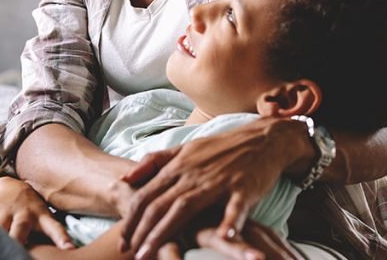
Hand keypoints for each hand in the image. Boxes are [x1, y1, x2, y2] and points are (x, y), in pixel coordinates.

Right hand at [0, 176, 73, 248]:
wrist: (10, 186)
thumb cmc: (32, 210)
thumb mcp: (44, 217)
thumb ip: (50, 232)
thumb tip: (66, 252)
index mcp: (41, 217)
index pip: (55, 228)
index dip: (62, 238)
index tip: (69, 248)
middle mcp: (24, 214)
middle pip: (19, 233)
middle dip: (17, 241)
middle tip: (18, 251)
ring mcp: (6, 211)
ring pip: (0, 231)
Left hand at [118, 118, 311, 258]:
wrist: (263, 138)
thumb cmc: (223, 148)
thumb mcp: (186, 149)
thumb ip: (155, 162)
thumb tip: (124, 177)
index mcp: (179, 165)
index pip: (147, 194)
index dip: (132, 218)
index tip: (123, 240)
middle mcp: (194, 173)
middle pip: (161, 204)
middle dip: (142, 232)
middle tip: (130, 254)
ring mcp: (219, 180)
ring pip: (186, 207)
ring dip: (166, 232)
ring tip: (152, 254)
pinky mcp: (244, 187)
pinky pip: (235, 207)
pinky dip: (230, 222)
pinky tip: (223, 237)